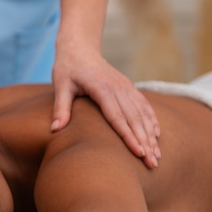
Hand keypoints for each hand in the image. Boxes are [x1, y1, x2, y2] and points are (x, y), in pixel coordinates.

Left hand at [51, 45, 160, 168]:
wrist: (80, 47)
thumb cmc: (68, 67)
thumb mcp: (61, 85)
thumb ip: (61, 108)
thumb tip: (55, 129)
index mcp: (102, 89)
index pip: (118, 117)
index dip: (129, 136)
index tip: (139, 153)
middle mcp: (119, 88)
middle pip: (134, 119)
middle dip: (145, 142)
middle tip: (152, 164)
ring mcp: (126, 87)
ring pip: (142, 114)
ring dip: (151, 136)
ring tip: (157, 157)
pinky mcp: (129, 87)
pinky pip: (144, 106)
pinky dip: (152, 121)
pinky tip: (157, 136)